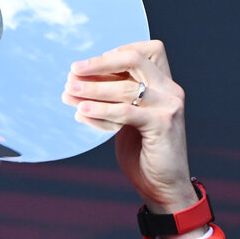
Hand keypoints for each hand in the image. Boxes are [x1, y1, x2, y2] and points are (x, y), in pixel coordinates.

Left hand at [63, 40, 197, 212]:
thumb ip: (114, 98)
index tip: (88, 65)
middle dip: (99, 64)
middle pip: (134, 60)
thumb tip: (78, 79)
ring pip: (126, 88)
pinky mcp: (163, 124)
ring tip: (69, 92)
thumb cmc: (143, 152)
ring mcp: (170, 106)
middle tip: (72, 72)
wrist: (163, 187)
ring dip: (92, 90)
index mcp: (163, 85)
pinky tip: (81, 112)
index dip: (114, 53)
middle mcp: (170, 90)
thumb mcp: (125, 119)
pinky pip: (126, 112)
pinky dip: (101, 111)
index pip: (143, 51)